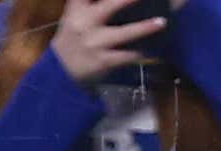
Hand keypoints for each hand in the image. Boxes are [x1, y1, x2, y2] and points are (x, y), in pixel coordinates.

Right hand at [52, 0, 172, 86]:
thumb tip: (112, 0)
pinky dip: (140, 53)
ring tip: (162, 22)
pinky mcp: (103, 61)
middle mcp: (85, 23)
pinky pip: (126, 56)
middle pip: (110, 6)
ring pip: (123, 34)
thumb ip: (87, 2)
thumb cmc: (71, 39)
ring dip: (144, 28)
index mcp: (77, 9)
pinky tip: (152, 50)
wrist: (59, 73)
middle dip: (127, 0)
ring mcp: (95, 43)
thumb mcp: (73, 16)